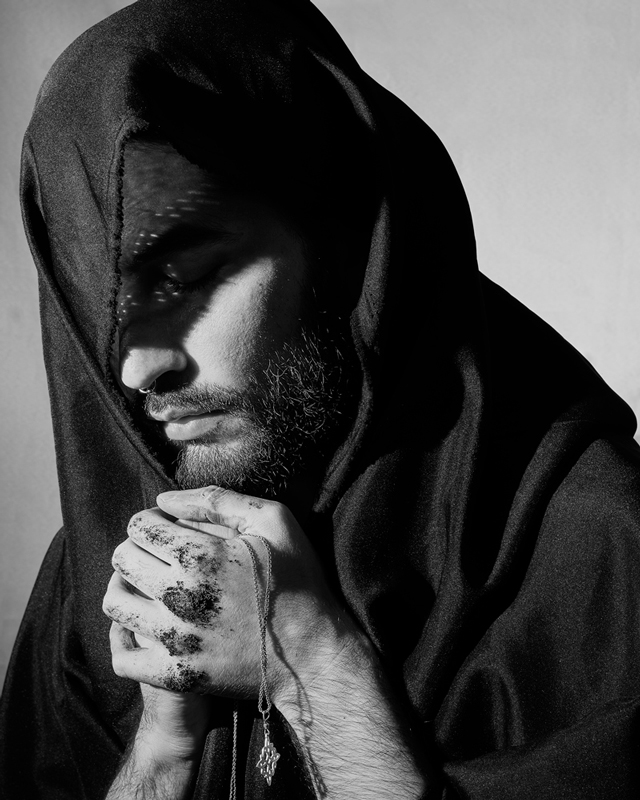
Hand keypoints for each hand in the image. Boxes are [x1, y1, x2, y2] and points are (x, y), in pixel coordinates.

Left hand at [103, 486, 356, 705]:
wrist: (311, 653)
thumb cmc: (297, 581)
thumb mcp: (274, 520)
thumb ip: (218, 500)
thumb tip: (165, 498)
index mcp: (200, 555)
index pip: (140, 526)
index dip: (151, 520)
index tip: (167, 529)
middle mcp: (178, 596)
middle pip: (122, 559)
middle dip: (137, 549)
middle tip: (160, 556)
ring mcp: (174, 639)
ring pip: (115, 603)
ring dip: (127, 589)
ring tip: (151, 589)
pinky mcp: (175, 674)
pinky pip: (123, 657)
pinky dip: (129, 641)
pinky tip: (150, 630)